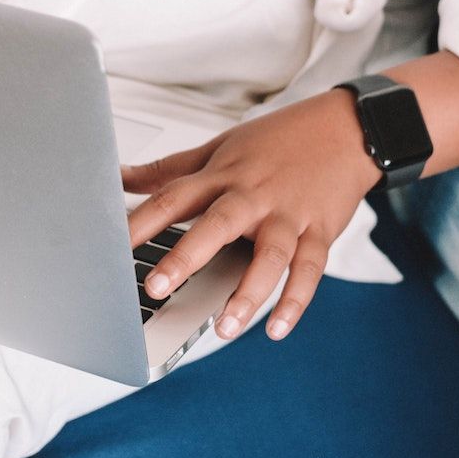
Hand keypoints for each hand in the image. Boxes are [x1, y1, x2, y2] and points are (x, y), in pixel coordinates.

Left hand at [124, 89, 381, 340]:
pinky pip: (309, 270)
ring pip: (269, 256)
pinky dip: (295, 301)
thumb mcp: (218, 147)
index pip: (174, 196)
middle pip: (216, 225)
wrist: (346, 129)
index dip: (141, 220)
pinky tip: (277, 328)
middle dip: (185, 256)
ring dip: (247, 294)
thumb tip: (119, 176)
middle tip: (155, 287)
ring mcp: (287, 215)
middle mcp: (252, 195)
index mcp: (222, 174)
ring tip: (223, 328)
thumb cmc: (276, 141)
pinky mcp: (319, 231)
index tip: (112, 245)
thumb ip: (169, 169)